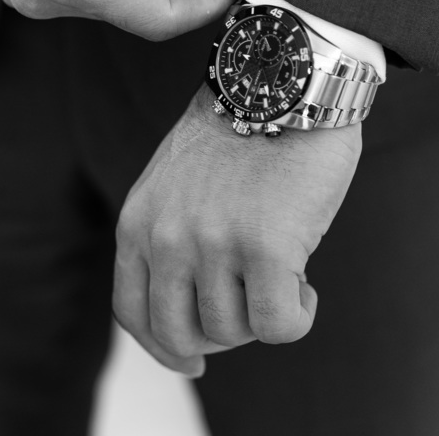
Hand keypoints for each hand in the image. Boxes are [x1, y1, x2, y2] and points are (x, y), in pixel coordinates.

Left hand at [113, 85, 361, 376]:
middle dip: (220, 336)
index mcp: (138, 221)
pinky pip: (278, 326)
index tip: (192, 361)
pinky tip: (306, 284)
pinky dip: (297, 317)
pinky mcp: (266, 248)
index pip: (132, 312)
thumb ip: (170, 235)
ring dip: (263, 315)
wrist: (283, 78)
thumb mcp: (176, 181)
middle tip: (251, 309)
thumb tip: (192, 305)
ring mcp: (213, 244)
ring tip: (283, 273)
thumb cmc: (242, 128)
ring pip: (233, 332)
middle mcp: (167, 237)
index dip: (162, 349)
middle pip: (180, 334)